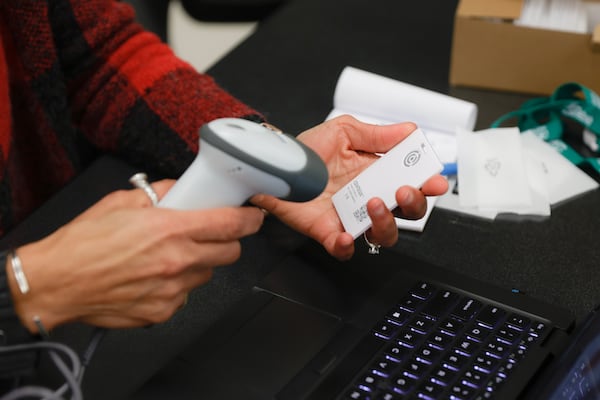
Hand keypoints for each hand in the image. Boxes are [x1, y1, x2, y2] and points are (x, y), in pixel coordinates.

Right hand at [8, 180, 264, 332]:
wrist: (55, 282)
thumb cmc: (83, 242)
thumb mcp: (122, 201)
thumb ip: (161, 193)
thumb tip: (184, 190)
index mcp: (171, 229)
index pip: (232, 224)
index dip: (250, 219)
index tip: (254, 216)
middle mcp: (178, 261)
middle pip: (231, 253)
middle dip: (226, 242)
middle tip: (210, 235)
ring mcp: (173, 290)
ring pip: (207, 274)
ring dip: (198, 264)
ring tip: (169, 257)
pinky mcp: (163, 311)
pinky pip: (185, 295)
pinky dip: (177, 285)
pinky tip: (153, 277)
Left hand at [251, 115, 447, 259]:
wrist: (277, 165)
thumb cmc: (309, 151)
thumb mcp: (344, 132)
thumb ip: (377, 135)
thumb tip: (410, 130)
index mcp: (377, 174)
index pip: (412, 183)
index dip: (428, 184)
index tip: (435, 181)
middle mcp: (368, 198)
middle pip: (406, 212)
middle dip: (414, 204)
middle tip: (405, 191)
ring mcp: (350, 217)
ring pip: (383, 234)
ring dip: (386, 223)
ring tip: (374, 203)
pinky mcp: (328, 232)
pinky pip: (344, 248)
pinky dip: (348, 246)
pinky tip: (346, 236)